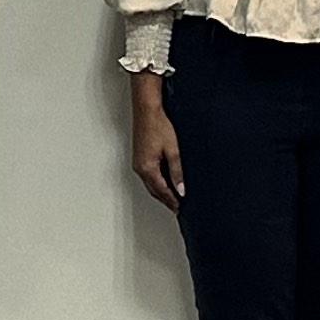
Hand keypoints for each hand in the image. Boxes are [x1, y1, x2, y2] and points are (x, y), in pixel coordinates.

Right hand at [128, 88, 183, 209]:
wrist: (147, 110)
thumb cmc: (158, 125)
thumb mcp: (173, 150)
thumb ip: (177, 172)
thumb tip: (181, 189)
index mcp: (147, 168)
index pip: (162, 191)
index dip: (172, 201)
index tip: (180, 208)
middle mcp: (140, 168)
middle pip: (155, 191)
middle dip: (166, 200)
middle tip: (177, 207)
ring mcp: (138, 162)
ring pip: (151, 184)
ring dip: (161, 192)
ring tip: (173, 197)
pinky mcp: (140, 157)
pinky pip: (148, 176)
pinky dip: (157, 182)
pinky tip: (164, 181)